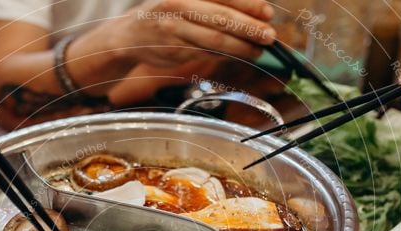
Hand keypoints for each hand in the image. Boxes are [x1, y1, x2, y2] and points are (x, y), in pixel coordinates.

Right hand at [99, 0, 275, 66]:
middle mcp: (179, 5)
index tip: (268, 13)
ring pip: (214, 40)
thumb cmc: (167, 13)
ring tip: (258, 50)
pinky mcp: (174, 50)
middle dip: (249, 28)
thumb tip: (253, 15)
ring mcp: (175, 29)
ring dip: (240, 47)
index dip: (248, 4)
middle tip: (269, 36)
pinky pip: (205, 53)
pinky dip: (225, 55)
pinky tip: (239, 55)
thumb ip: (214, 4)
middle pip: (221, 17)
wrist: (131, 33)